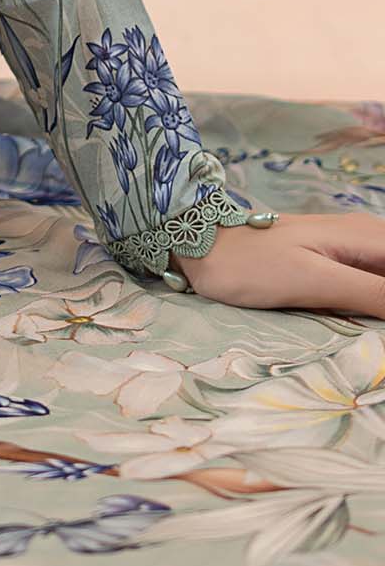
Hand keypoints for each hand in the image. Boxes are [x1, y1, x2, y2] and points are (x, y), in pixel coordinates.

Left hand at [175, 212, 384, 313]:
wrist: (200, 247)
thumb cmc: (252, 265)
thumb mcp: (315, 283)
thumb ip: (375, 294)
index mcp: (366, 236)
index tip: (381, 312)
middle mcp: (366, 236)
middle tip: (369, 326)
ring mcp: (352, 249)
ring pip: (384, 277)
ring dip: (382, 303)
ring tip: (370, 329)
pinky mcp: (336, 263)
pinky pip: (376, 280)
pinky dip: (377, 301)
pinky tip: (369, 318)